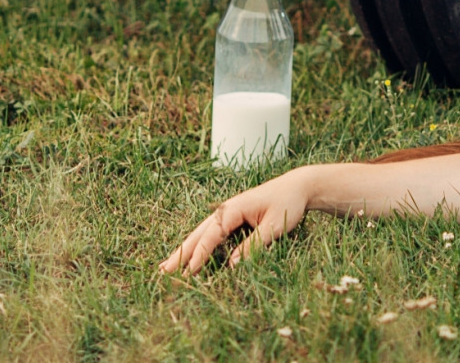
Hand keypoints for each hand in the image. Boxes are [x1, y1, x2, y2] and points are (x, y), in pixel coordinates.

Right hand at [158, 169, 312, 274]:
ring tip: (165, 266)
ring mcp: (227, 213)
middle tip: (162, 272)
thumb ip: (254, 246)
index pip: (211, 235)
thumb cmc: (288, 204)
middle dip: (181, 253)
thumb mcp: (274, 226)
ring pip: (200, 233)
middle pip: (198, 233)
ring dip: (184, 250)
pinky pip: (209, 233)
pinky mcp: (232, 217)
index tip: (188, 273)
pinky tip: (189, 256)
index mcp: (233, 209)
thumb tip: (233, 266)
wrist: (297, 186)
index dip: (199, 255)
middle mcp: (225, 209)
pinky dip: (197, 245)